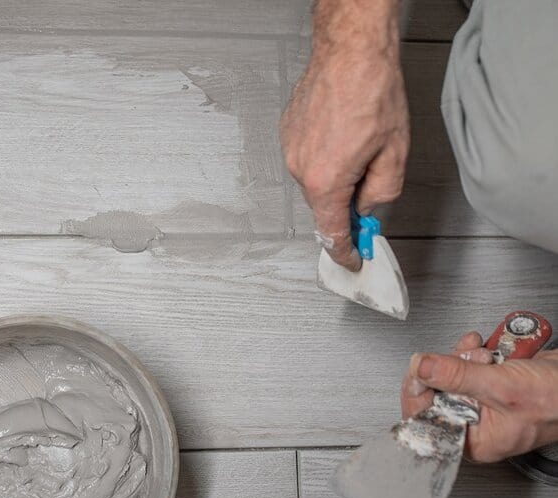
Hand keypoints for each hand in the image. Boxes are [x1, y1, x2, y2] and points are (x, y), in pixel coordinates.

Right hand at [280, 0, 409, 270]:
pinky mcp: (288, 133)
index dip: (345, 252)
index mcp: (326, 181)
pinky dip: (326, 156)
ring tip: (362, 145)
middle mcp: (300, 169)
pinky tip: (345, 133)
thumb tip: (370, 207)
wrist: (350, 51)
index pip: (331, 233)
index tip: (351, 260)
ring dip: (337, 176)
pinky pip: (308, 158)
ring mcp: (290, 150)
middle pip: (324, 206)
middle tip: (371, 190)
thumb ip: (381, 192)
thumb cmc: (370, 91)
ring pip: (316, 180)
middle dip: (347, 206)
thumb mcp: (394, 152)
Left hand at [400, 331, 557, 462]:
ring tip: (482, 354)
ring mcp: (481, 401)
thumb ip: (458, 377)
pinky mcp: (488, 382)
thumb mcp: (501, 387)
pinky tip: (484, 348)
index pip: (425, 421)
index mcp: (473, 440)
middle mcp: (474, 423)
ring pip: (447, 374)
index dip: (417, 393)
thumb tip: (422, 368)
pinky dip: (472, 352)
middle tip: (460, 358)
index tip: (418, 370)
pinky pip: (465, 364)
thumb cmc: (557, 400)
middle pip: (432, 393)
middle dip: (444, 368)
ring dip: (460, 357)